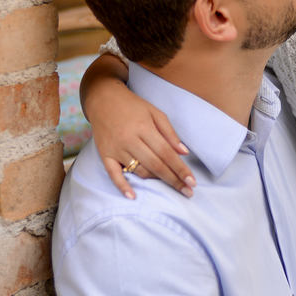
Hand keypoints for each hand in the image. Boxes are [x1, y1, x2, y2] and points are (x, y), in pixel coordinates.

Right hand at [88, 79, 195, 197]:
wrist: (103, 99)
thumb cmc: (133, 106)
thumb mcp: (155, 112)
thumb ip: (170, 133)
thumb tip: (184, 153)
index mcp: (144, 128)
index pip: (166, 153)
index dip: (180, 169)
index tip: (192, 181)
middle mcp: (130, 140)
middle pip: (155, 164)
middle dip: (173, 180)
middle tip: (188, 192)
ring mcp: (116, 148)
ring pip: (139, 170)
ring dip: (156, 181)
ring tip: (171, 186)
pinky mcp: (105, 154)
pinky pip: (113, 174)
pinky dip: (123, 186)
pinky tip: (133, 196)